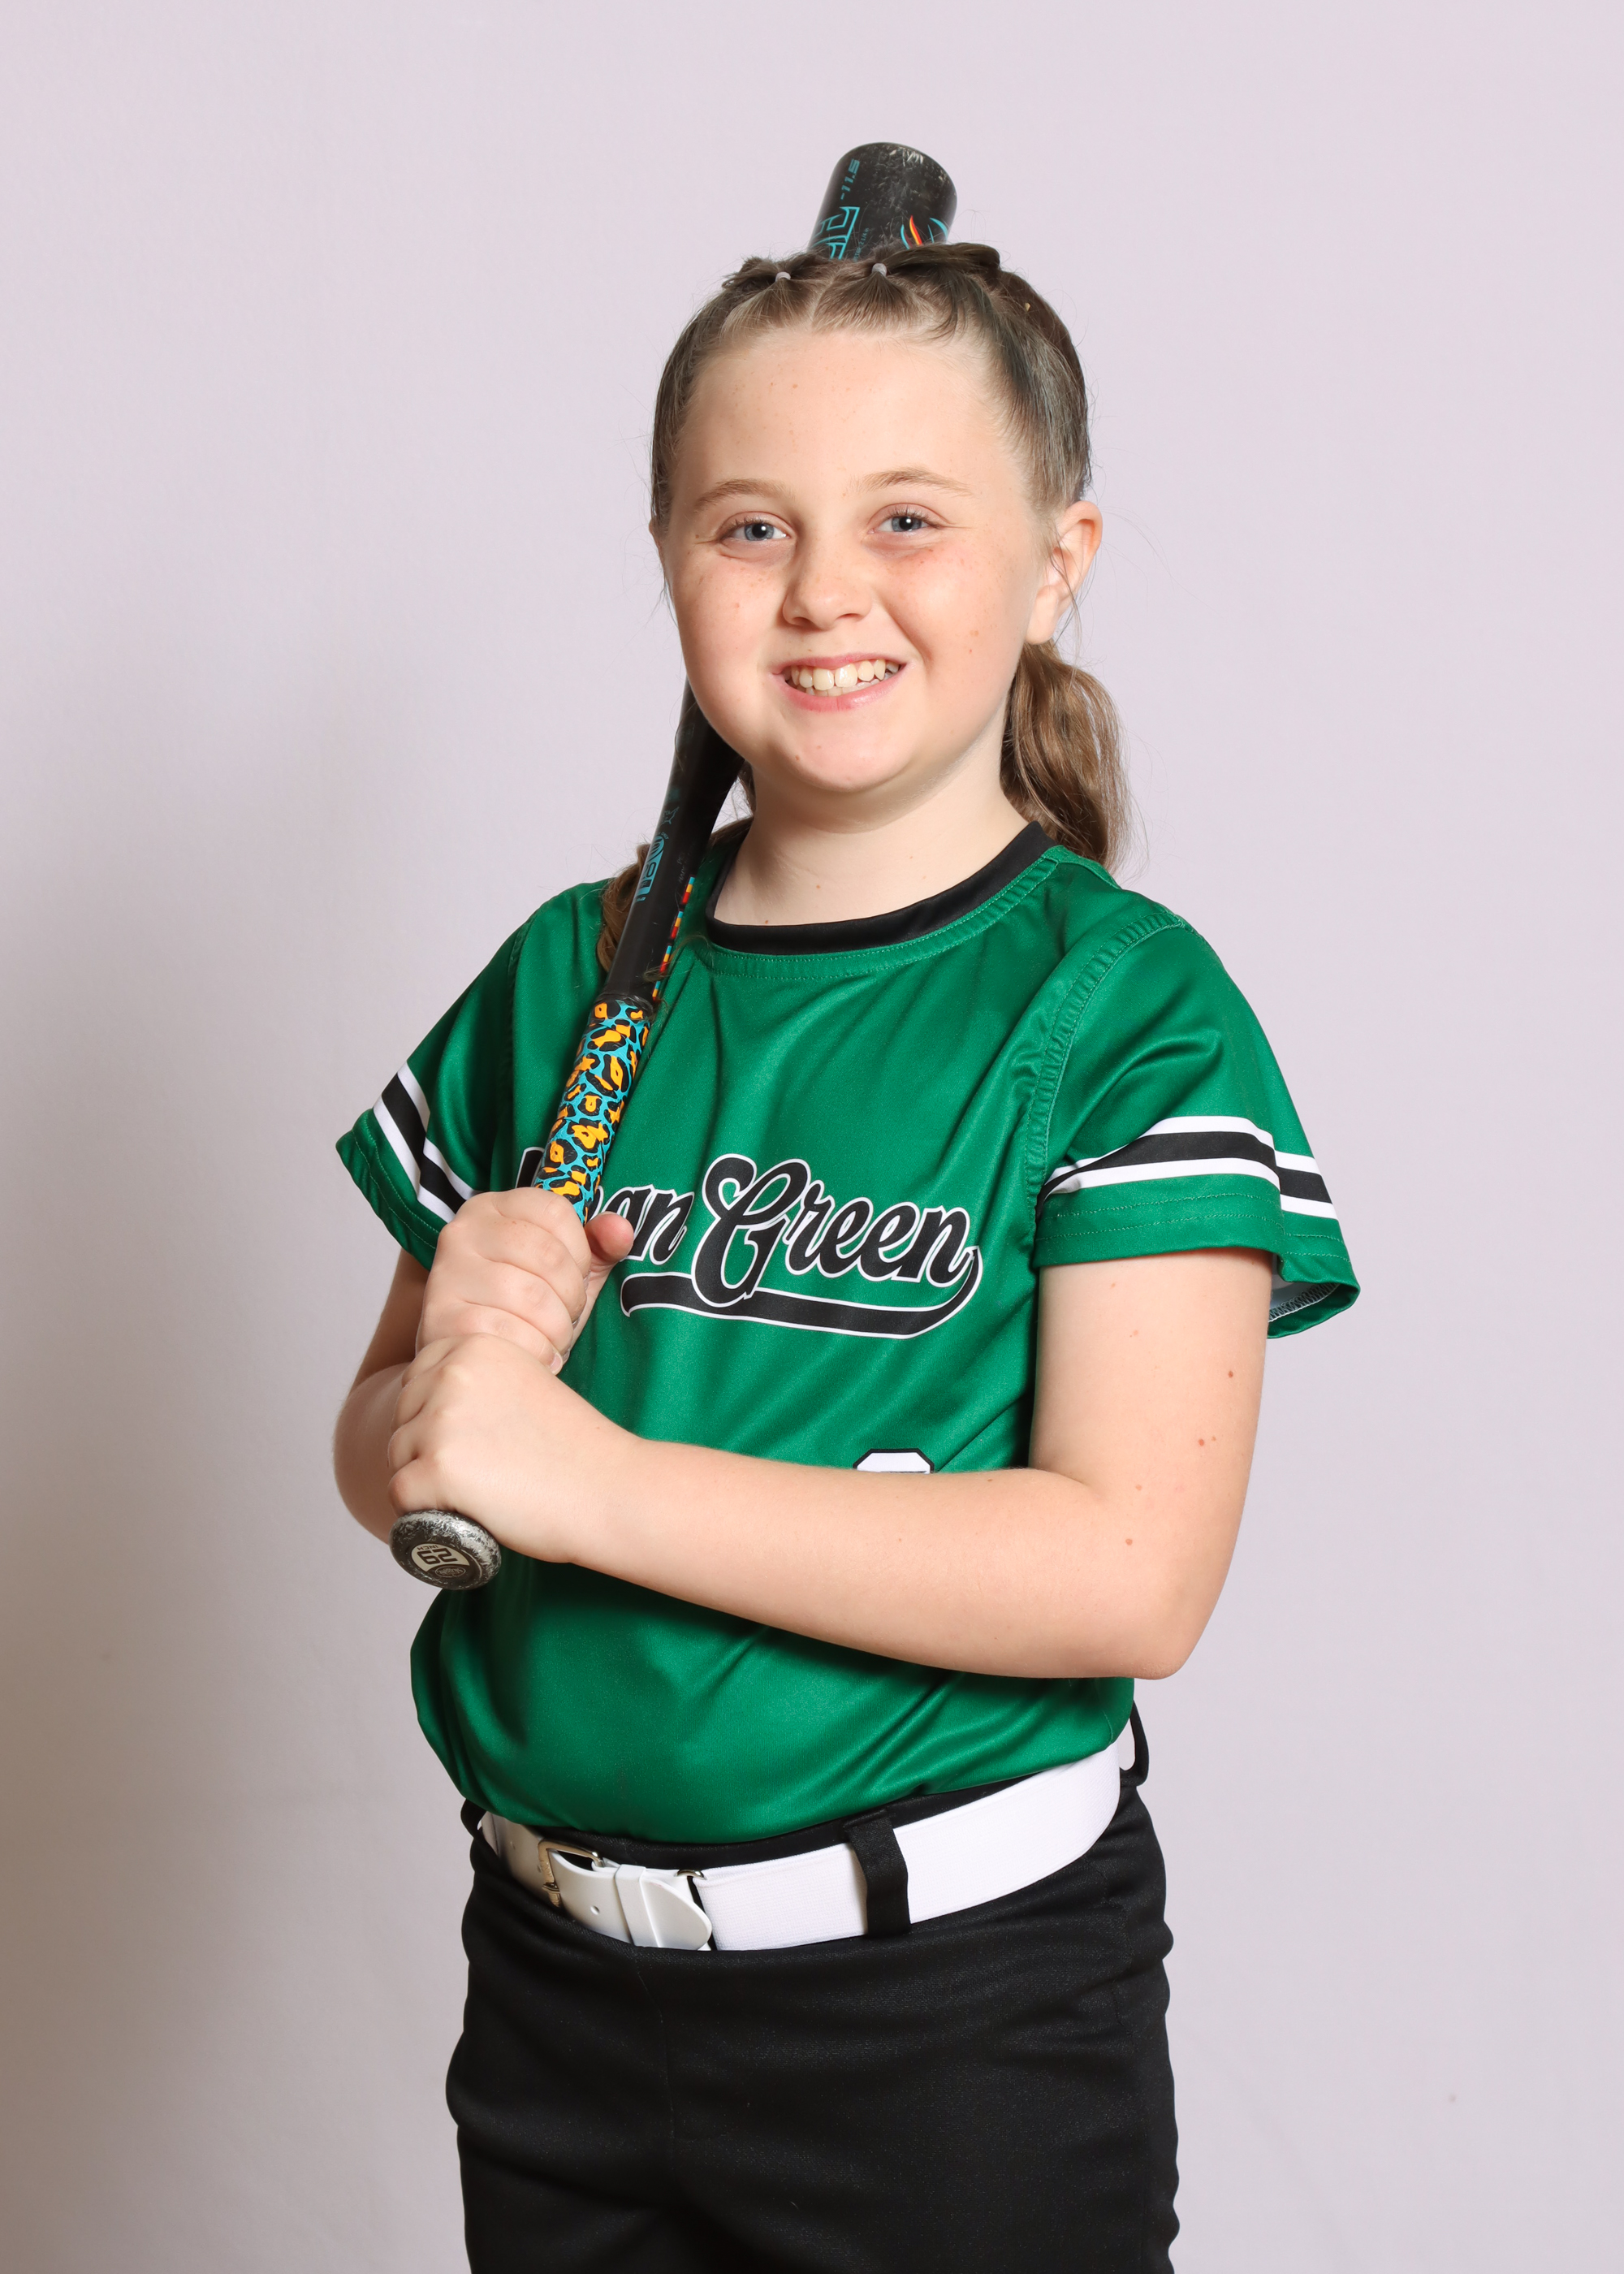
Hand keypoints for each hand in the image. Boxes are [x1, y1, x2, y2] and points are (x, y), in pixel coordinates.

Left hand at [387, 1331, 635, 1560]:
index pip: (416, 1380)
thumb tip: (430, 1407)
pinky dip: (420, 1512)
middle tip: (477, 1473)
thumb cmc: (576, 1448)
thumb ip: (481, 1382)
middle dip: (426, 1448)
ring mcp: (442, 1420)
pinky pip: (400, 1494)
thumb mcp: (527, 1383)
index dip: (433, 1415)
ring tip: (474, 1493)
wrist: (609, 1489)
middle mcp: (452, 1373)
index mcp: (475, 1346)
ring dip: (424, 1480)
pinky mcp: (437, 1467)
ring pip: (397, 1455)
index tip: (468, 1441)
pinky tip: (459, 1514)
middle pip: (402, 1417)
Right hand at [419, 1190, 634, 1370]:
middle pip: (546, 1255)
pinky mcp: (441, 1317)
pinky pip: (510, 1334)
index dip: (579, 1251)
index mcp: (494, 1207)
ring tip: (551, 1340)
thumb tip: (620, 1230)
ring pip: (531, 1297)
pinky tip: (535, 1359)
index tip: (575, 1278)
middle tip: (565, 1318)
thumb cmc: (523, 1311)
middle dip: (571, 1297)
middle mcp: (463, 1231)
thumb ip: (598, 1247)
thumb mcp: (565, 1273)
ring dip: (556, 1330)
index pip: (555, 1210)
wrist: (469, 1361)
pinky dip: (536, 1353)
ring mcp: (448, 1272)